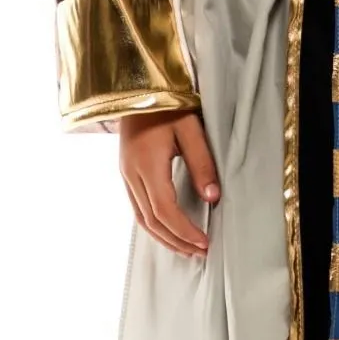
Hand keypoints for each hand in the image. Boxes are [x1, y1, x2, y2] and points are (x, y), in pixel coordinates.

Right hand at [118, 109, 219, 256]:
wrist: (137, 87)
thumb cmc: (167, 104)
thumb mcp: (191, 128)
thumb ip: (202, 163)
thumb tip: (213, 198)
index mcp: (147, 164)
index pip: (165, 210)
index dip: (184, 231)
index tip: (204, 242)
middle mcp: (131, 174)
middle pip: (151, 221)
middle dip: (176, 240)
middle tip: (201, 251)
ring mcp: (125, 175)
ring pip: (141, 218)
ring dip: (164, 237)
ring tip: (188, 248)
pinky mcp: (126, 173)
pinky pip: (137, 208)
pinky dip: (154, 225)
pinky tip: (169, 230)